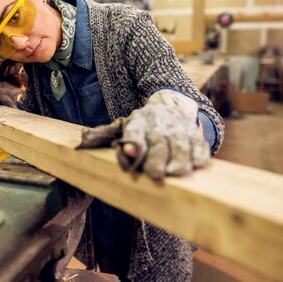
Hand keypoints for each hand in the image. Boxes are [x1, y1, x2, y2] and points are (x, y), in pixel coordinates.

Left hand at [78, 89, 209, 178]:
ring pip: (181, 145)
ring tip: (176, 173)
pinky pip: (200, 146)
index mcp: (138, 124)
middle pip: (159, 143)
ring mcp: (178, 130)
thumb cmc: (143, 126)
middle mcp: (158, 126)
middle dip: (158, 159)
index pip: (134, 133)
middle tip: (156, 175)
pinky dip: (199, 156)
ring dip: (180, 160)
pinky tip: (197, 166)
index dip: (133, 143)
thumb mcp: (123, 125)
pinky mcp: (195, 136)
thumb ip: (104, 135)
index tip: (130, 152)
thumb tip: (82, 140)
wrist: (171, 106)